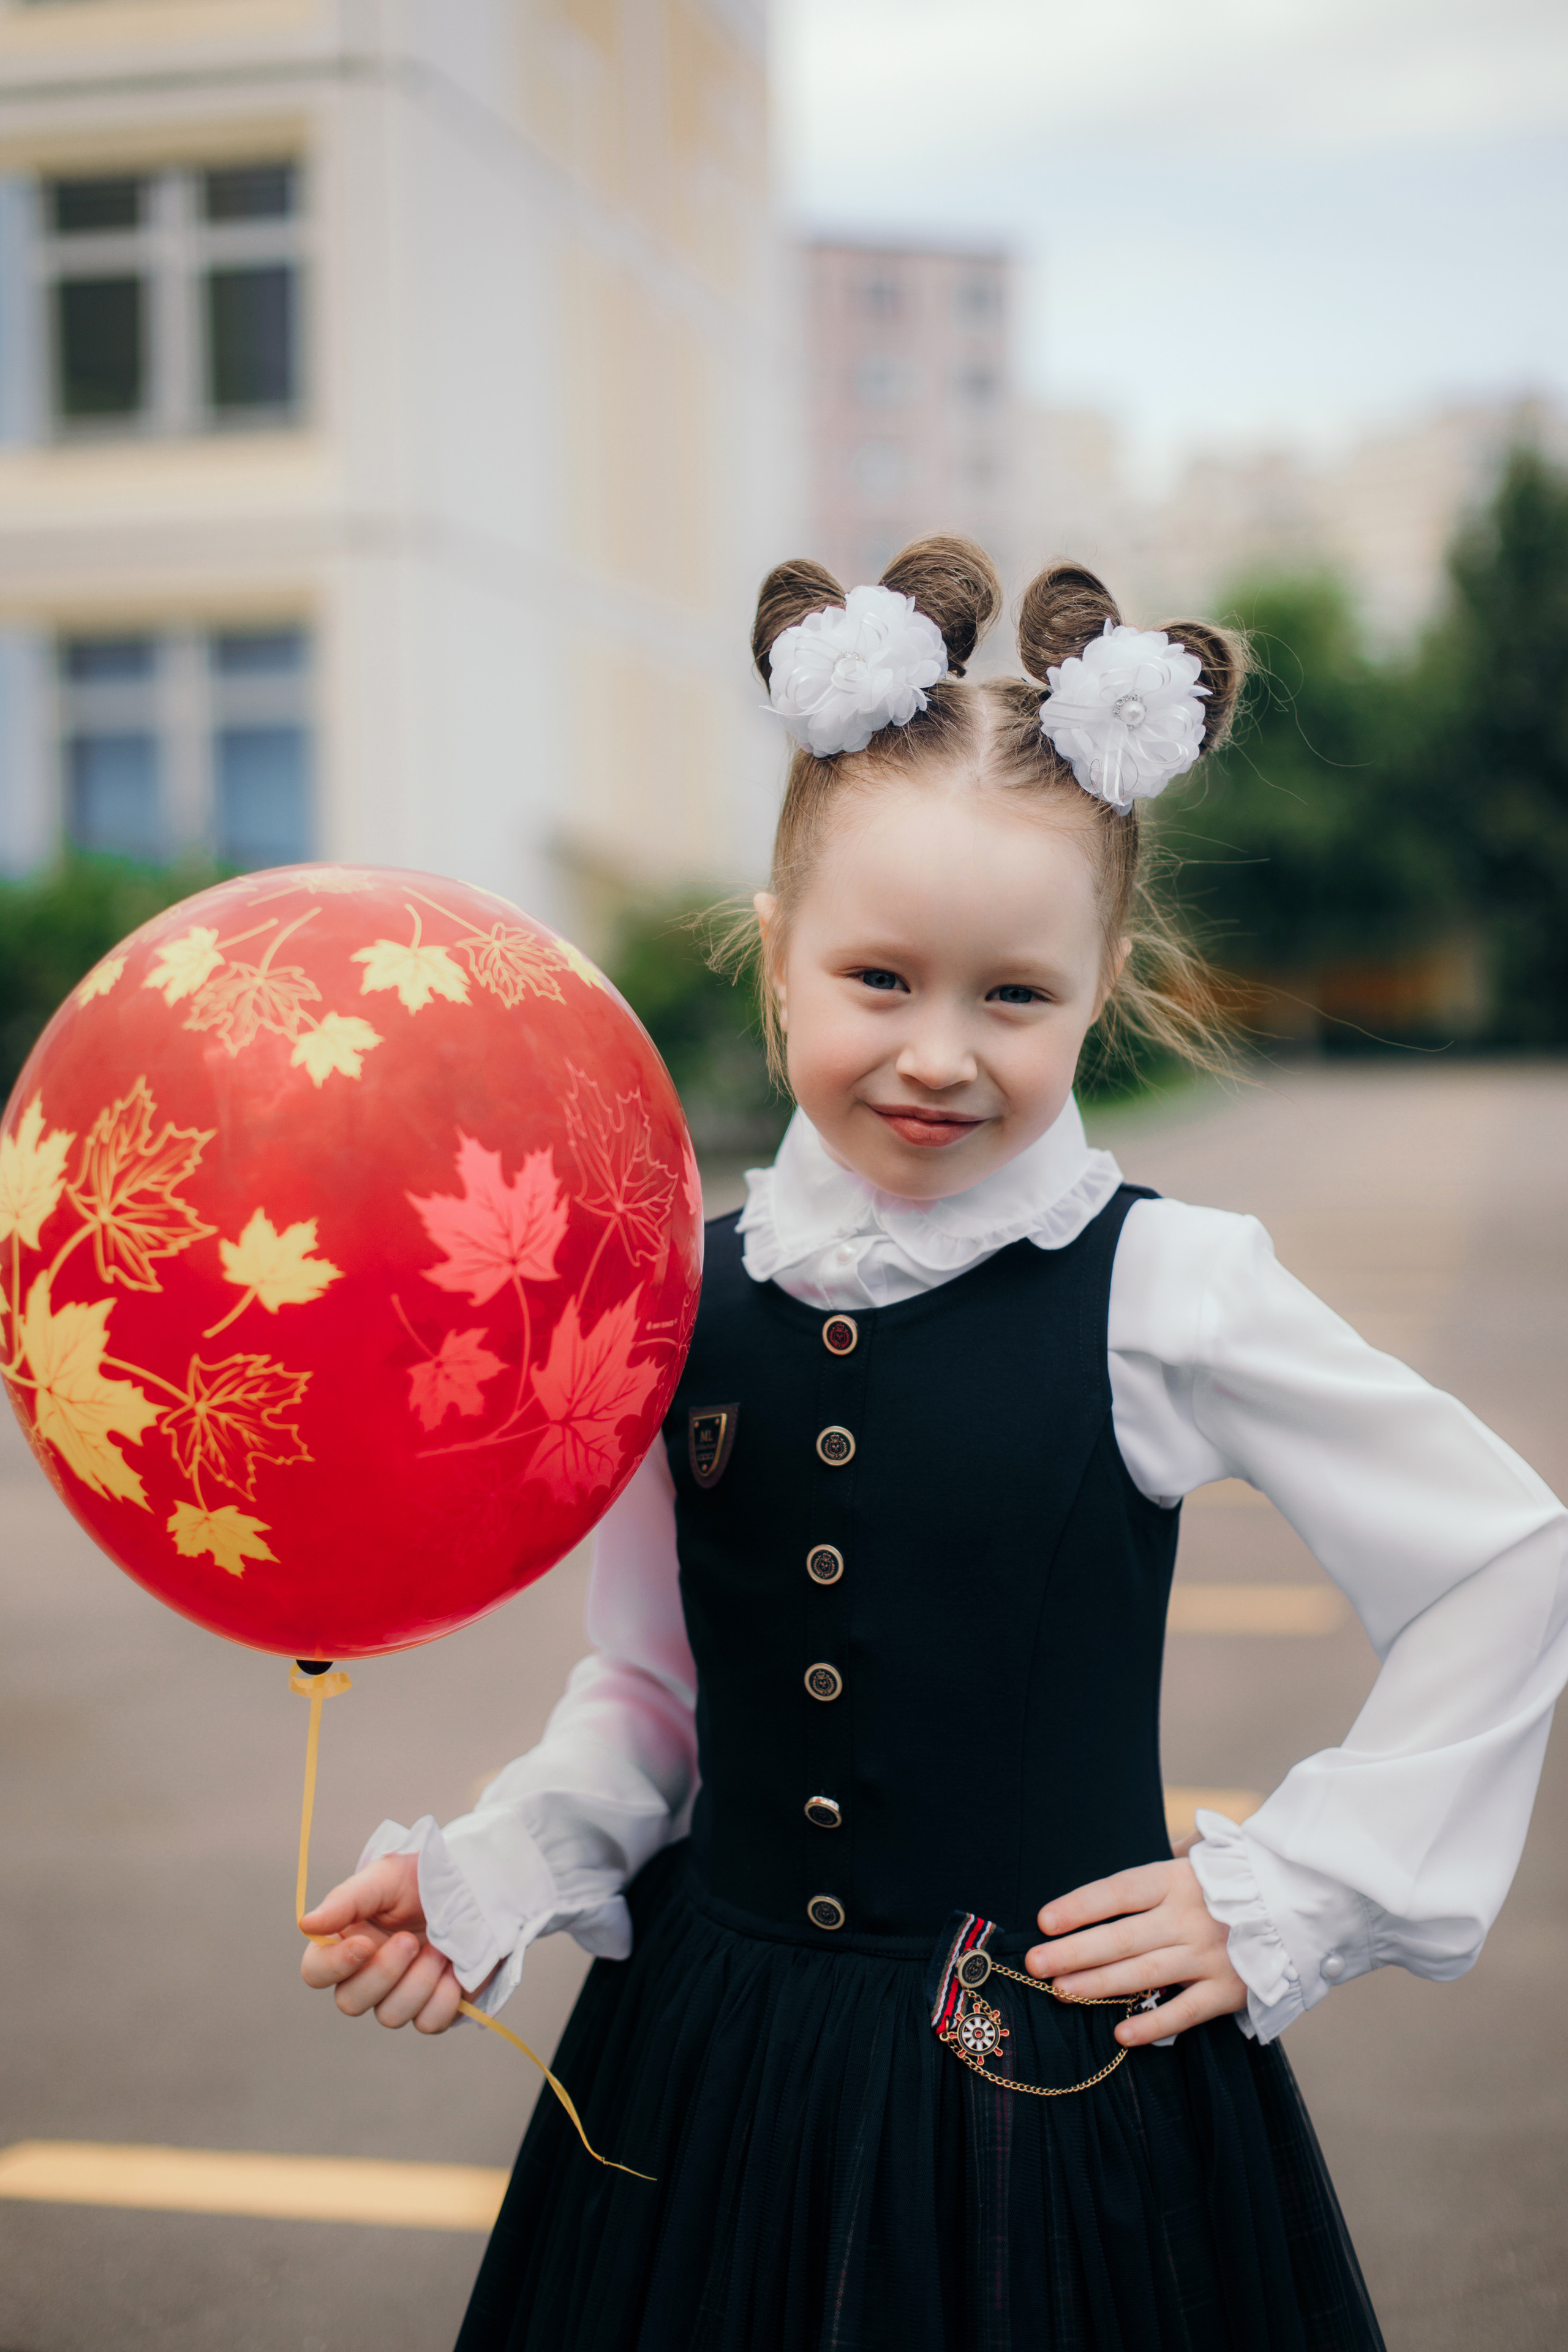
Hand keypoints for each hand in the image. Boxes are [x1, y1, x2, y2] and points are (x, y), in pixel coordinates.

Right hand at [299, 1853, 465, 2033]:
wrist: (477, 1886)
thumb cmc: (423, 1878)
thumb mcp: (386, 1877)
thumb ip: (346, 1900)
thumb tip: (306, 1923)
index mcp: (347, 1943)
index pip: (316, 1972)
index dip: (335, 1966)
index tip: (366, 1943)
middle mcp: (367, 1976)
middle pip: (350, 2003)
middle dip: (384, 1973)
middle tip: (411, 1940)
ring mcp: (400, 1996)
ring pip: (390, 2016)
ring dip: (418, 1982)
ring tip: (439, 1949)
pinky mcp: (434, 2008)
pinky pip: (429, 2023)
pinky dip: (444, 1998)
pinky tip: (454, 1970)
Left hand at [1027, 1857, 1246, 2045]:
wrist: (1298, 1903)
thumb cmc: (1232, 1880)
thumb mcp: (1196, 1857)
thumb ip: (1154, 1872)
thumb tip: (1109, 1887)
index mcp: (1176, 1879)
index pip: (1118, 1891)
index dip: (1079, 1906)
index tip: (1043, 1920)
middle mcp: (1189, 1917)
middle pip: (1121, 1937)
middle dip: (1073, 1951)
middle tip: (1035, 1964)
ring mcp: (1209, 1955)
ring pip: (1144, 1973)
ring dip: (1098, 1985)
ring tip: (1061, 1992)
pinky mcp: (1229, 1990)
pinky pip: (1185, 2011)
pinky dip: (1153, 2024)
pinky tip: (1120, 2032)